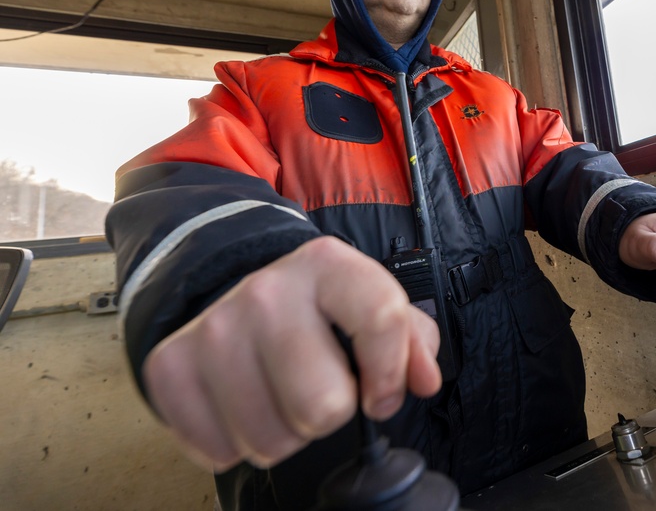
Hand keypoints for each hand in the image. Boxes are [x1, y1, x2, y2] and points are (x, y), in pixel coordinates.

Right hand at [141, 236, 441, 470]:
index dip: (390, 374)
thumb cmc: (316, 309)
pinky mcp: (170, 367)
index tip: (381, 394)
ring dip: (284, 433)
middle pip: (322, 406)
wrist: (231, 288)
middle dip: (330, 413)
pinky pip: (219, 450)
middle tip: (319, 389)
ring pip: (271, 439)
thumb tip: (423, 380)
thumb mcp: (372, 305)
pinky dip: (236, 441)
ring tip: (280, 396)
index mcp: (327, 266)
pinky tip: (243, 404)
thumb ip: (412, 342)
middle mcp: (267, 291)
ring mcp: (213, 329)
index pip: (381, 319)